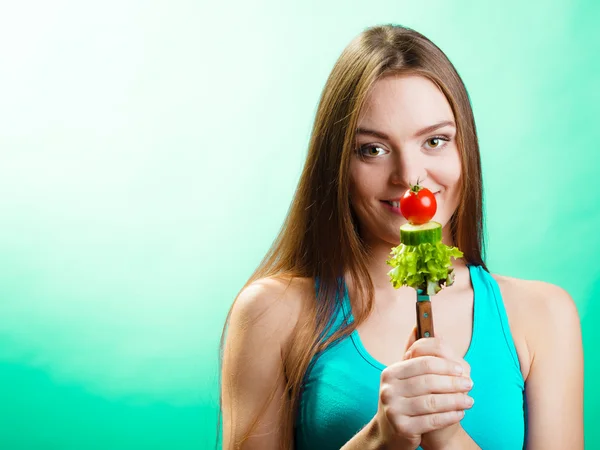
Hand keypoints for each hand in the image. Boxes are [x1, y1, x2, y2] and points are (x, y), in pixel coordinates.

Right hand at [373, 326, 472, 449]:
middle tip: (470, 384)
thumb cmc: (404, 398)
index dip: (445, 364)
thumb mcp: (405, 375)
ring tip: (469, 401)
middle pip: (429, 381)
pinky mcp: (402, 428)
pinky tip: (460, 413)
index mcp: (391, 372)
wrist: (390, 432)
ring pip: (432, 402)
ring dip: (455, 401)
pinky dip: (450, 416)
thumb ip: (413, 352)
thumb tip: (418, 325)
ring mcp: (394, 409)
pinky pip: (432, 420)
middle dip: (453, 383)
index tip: (461, 369)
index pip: (422, 362)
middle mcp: (389, 389)